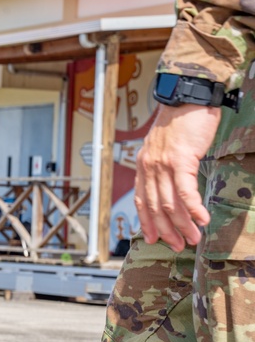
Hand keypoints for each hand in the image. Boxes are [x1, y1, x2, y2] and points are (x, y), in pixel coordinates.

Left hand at [134, 103, 220, 251]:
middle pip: (154, 207)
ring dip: (183, 224)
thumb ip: (162, 166)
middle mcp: (148, 168)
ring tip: (194, 238)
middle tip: (178, 245)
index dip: (146, 222)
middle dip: (166, 230)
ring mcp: (163, 165)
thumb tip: (169, 184)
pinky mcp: (180, 161)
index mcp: (143, 166)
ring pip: (169, 204)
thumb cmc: (180, 120)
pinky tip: (202, 219)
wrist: (188, 96)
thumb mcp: (163, 146)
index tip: (153, 238)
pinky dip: (193, 208)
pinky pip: (185, 191)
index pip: (140, 201)